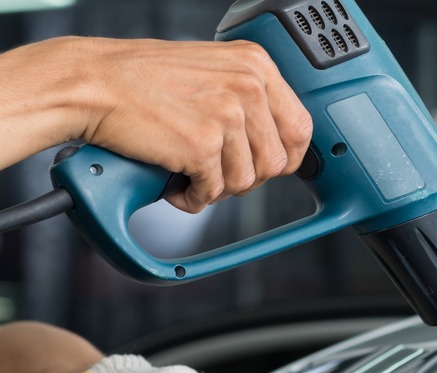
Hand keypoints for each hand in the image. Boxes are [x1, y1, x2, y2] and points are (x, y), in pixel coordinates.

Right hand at [0, 36, 311, 212]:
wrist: (93, 83)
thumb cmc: (142, 79)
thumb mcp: (212, 71)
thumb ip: (247, 99)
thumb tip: (275, 144)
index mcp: (256, 66)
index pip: (300, 127)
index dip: (287, 157)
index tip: (268, 167)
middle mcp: (248, 87)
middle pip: (276, 162)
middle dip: (247, 177)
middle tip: (216, 172)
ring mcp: (227, 115)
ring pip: (245, 182)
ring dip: (216, 188)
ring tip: (189, 173)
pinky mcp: (202, 145)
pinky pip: (212, 193)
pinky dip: (192, 198)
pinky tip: (174, 182)